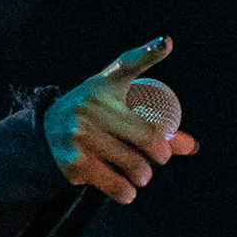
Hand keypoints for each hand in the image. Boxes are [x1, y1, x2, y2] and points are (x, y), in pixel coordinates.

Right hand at [44, 37, 197, 203]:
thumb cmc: (95, 119)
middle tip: (160, 159)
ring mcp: (80, 131)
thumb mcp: (119, 110)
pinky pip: (112, 180)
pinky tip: (128, 193)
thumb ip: (155, 125)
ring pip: (132, 162)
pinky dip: (125, 191)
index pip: (130, 64)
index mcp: (107, 84)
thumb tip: (191, 147)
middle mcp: (92, 103)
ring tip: (142, 177)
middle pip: (147, 134)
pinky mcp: (73, 159)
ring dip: (143, 176)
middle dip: (161, 153)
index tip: (166, 43)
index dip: (149, 52)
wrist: (44, 135)